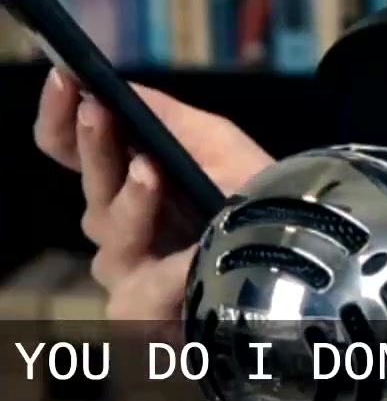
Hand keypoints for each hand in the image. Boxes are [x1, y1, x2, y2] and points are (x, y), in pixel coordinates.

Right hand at [33, 68, 273, 322]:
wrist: (311, 257)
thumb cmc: (264, 200)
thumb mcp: (221, 147)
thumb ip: (168, 118)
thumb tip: (117, 86)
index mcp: (130, 188)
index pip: (73, 157)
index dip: (60, 119)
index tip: (63, 79)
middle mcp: (122, 233)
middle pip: (91, 194)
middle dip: (93, 148)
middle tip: (97, 110)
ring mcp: (132, 278)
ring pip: (111, 243)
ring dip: (132, 205)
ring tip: (151, 173)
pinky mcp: (152, 320)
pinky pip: (144, 294)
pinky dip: (170, 271)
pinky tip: (192, 254)